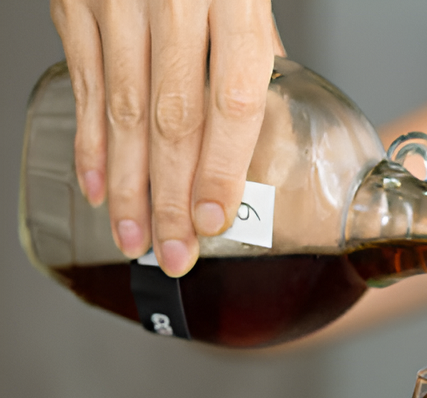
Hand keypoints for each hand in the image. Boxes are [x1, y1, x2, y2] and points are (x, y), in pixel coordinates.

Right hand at [51, 0, 285, 275]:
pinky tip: (97, 187)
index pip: (230, 100)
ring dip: (127, 184)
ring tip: (134, 238)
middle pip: (172, 118)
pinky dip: (91, 142)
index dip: (222, 167)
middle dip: (171, 196)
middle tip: (173, 253)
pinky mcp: (74, 1)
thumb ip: (252, 45)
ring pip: (123, 110)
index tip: (213, 219)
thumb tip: (260, 117)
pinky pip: (85, 84)